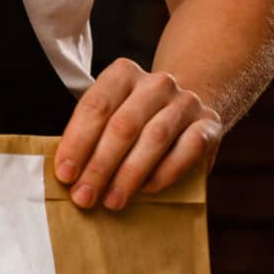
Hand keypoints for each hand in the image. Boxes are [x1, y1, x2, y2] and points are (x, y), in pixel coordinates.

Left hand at [54, 58, 221, 210]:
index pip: (95, 107)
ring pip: (154, 139)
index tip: (64, 174)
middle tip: (83, 196)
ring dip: (129, 175)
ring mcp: (186, 102)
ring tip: (111, 201)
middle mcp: (156, 83)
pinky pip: (187, 150)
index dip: (77, 142)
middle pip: (123, 126)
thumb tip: (68, 174)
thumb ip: (91, 135)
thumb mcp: (111, 114)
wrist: (186, 108)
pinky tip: (145, 191)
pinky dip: (164, 173)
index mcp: (123, 73)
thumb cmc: (135, 117)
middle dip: (99, 166)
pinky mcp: (209, 125)